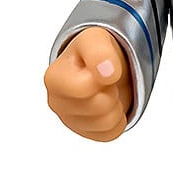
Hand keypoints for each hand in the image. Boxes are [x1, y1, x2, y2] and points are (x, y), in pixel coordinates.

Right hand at [44, 27, 132, 141]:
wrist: (102, 64)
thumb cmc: (95, 52)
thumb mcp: (96, 39)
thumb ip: (99, 51)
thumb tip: (107, 72)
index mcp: (54, 79)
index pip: (85, 88)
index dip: (103, 76)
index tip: (101, 68)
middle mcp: (57, 103)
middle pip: (100, 106)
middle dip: (111, 90)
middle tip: (105, 80)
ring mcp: (71, 121)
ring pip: (107, 122)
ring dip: (116, 104)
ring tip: (107, 90)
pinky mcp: (86, 133)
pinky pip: (112, 133)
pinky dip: (118, 119)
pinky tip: (109, 104)